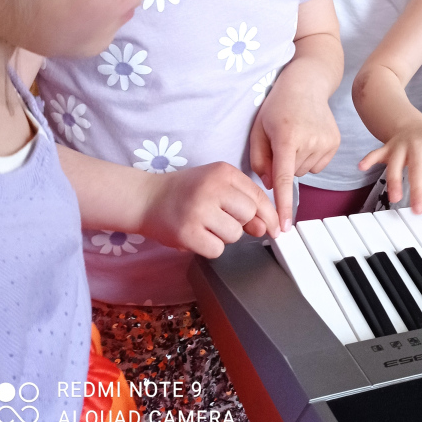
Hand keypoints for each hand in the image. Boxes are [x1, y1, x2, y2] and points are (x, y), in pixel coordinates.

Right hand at [140, 162, 279, 256]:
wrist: (146, 198)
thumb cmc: (184, 192)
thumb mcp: (215, 186)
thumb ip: (242, 202)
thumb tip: (265, 227)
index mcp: (223, 171)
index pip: (258, 195)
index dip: (269, 214)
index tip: (275, 227)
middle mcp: (212, 187)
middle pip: (248, 215)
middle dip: (240, 223)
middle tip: (219, 219)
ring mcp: (199, 210)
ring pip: (234, 235)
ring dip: (223, 236)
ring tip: (205, 225)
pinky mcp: (188, 232)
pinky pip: (217, 249)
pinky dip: (209, 247)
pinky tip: (196, 235)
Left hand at [250, 90, 341, 230]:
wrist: (307, 83)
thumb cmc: (279, 105)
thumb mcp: (259, 128)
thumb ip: (258, 159)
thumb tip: (268, 184)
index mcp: (287, 137)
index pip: (283, 179)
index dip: (283, 205)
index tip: (285, 226)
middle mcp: (310, 141)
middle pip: (291, 174)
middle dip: (284, 163)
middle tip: (283, 138)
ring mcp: (326, 142)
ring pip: (304, 171)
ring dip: (297, 160)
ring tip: (297, 135)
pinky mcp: (335, 144)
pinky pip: (317, 166)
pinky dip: (310, 157)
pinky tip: (308, 138)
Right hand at [358, 121, 421, 212]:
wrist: (410, 123)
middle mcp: (418, 145)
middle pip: (417, 168)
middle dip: (417, 189)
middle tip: (417, 210)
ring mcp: (401, 145)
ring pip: (395, 163)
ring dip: (393, 180)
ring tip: (394, 198)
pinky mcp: (387, 147)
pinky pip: (377, 152)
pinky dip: (369, 158)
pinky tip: (361, 167)